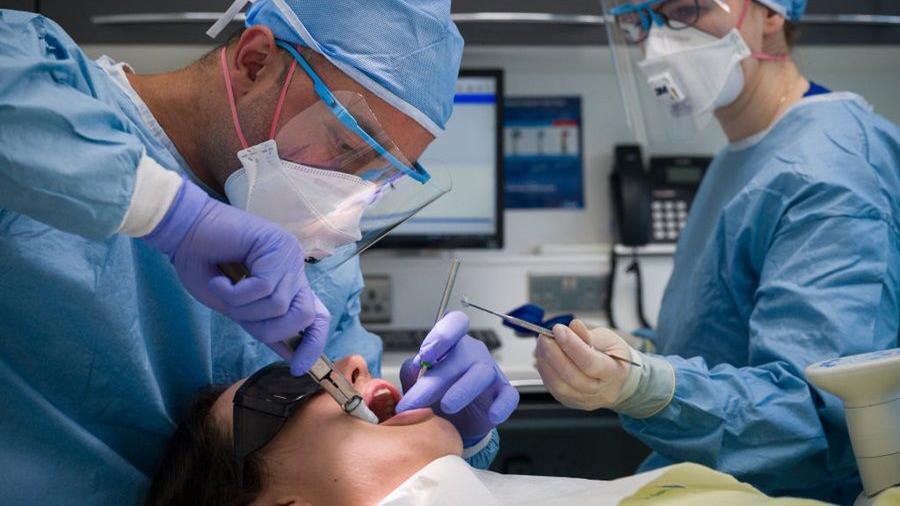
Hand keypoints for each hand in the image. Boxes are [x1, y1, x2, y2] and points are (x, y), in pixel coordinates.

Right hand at [142, 179, 329, 374]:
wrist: (182, 232)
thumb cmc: (203, 266)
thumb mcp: (235, 308)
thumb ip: (264, 326)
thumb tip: (292, 356)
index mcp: (288, 284)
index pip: (317, 316)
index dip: (313, 344)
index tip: (299, 368)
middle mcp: (294, 269)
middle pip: (303, 316)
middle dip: (267, 327)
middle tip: (236, 313)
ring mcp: (289, 255)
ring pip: (279, 306)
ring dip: (243, 308)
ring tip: (223, 289)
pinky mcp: (278, 245)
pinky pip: (263, 289)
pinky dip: (234, 294)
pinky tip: (219, 281)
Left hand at [396, 312, 518, 445]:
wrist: (453, 424)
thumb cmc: (436, 396)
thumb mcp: (416, 383)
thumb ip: (411, 373)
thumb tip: (413, 367)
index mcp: (451, 344)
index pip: (454, 323)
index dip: (442, 334)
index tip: (426, 355)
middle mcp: (472, 353)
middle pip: (461, 355)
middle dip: (436, 380)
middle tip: (414, 401)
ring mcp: (489, 373)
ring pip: (482, 373)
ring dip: (463, 390)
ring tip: (446, 407)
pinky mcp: (503, 394)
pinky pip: (508, 396)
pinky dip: (501, 405)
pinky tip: (491, 415)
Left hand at [534, 320, 633, 410]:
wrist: (615, 380)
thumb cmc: (612, 356)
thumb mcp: (608, 339)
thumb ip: (589, 334)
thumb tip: (573, 326)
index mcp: (615, 373)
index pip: (591, 363)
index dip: (572, 345)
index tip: (558, 329)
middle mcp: (601, 392)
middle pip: (573, 377)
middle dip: (554, 354)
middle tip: (544, 337)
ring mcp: (585, 400)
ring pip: (560, 386)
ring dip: (546, 363)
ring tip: (542, 345)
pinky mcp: (571, 402)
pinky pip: (554, 389)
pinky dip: (545, 371)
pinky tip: (543, 357)